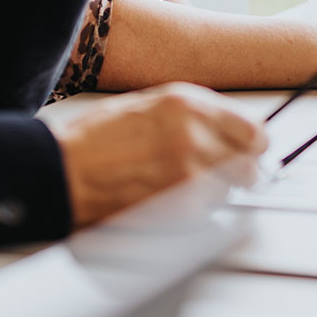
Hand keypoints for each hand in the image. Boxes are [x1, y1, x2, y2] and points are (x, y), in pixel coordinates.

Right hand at [46, 83, 267, 227]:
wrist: (64, 169)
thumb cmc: (94, 139)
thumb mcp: (148, 105)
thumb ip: (192, 116)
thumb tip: (225, 132)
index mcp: (186, 103)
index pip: (252, 129)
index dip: (252, 145)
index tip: (250, 152)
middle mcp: (192, 134)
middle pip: (248, 164)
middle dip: (237, 172)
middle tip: (220, 175)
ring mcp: (187, 172)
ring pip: (228, 192)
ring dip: (213, 193)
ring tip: (179, 185)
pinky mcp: (178, 205)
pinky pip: (205, 213)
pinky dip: (193, 211)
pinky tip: (166, 199)